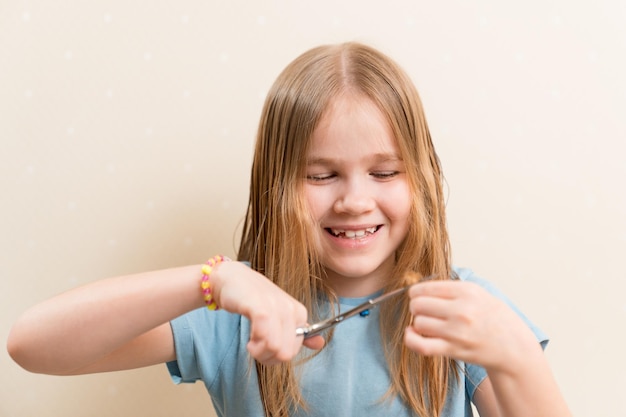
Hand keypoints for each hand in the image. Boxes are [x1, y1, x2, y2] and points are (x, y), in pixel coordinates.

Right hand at [211, 262, 323, 364]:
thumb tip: (320, 344)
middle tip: (256, 347)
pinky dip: (254, 346)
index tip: (266, 345)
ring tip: (252, 342)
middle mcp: (292, 309)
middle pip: (286, 353)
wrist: (231, 278)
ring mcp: (278, 307)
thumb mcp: (278, 315)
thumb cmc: (253, 299)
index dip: (277, 355)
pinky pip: (265, 338)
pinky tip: (249, 340)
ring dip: (259, 352)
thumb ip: (297, 331)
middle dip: (268, 357)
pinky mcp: (262, 308)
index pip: (295, 350)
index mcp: (299, 313)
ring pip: (276, 349)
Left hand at [404, 280, 538, 371]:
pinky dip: (411, 340)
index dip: (417, 293)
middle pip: (418, 304)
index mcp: (467, 291)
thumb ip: (449, 289)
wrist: (513, 346)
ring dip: (418, 324)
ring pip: (418, 323)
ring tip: (428, 324)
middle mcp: (461, 310)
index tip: (419, 297)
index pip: (425, 288)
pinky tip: (412, 335)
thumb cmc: (493, 318)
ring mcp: (457, 331)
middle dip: (417, 307)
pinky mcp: (453, 349)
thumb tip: (418, 288)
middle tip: (425, 311)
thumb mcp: (477, 293)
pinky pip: (421, 345)